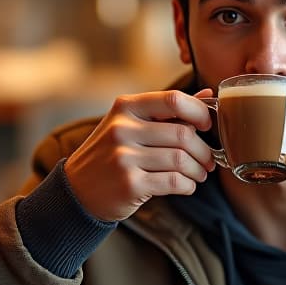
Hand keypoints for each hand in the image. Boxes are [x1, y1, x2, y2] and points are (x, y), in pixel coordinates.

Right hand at [64, 89, 215, 221]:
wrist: (77, 190)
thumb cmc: (111, 153)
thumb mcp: (131, 124)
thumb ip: (168, 111)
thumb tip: (208, 93)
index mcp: (125, 108)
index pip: (173, 100)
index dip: (199, 112)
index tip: (207, 126)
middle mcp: (122, 129)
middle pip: (183, 134)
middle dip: (204, 150)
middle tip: (208, 160)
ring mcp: (124, 157)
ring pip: (181, 160)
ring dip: (198, 170)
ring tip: (199, 174)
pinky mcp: (130, 184)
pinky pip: (174, 182)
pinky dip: (188, 185)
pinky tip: (187, 185)